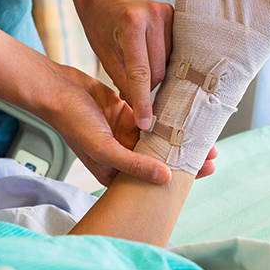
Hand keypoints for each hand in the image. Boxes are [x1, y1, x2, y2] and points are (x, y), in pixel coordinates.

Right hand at [39, 63, 216, 184]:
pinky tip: (187, 115)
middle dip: (185, 156)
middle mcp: (122, 156)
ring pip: (159, 138)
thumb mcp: (104, 148)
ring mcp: (125, 135)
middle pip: (160, 159)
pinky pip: (153, 118)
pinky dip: (168, 116)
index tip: (205, 170)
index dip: (180, 176)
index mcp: (115, 173)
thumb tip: (167, 179)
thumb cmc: (74, 122)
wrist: (57, 89)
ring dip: (180, 136)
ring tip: (205, 135)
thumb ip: (135, 165)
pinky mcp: (127, 115)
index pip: (152, 180)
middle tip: (213, 154)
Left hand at [73, 0, 172, 133]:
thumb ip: (122, 81)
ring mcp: (167, 13)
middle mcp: (153, 16)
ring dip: (157, 76)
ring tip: (143, 77)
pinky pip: (175, 51)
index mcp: (130, 25)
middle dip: (148, 89)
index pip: (140, 73)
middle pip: (158, 70)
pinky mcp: (175, 14)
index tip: (145, 124)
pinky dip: (165, 62)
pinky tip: (156, 65)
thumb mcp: (104, 55)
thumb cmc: (100, 27)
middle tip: (136, 99)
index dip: (143, 101)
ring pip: (169, 63)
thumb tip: (142, 110)